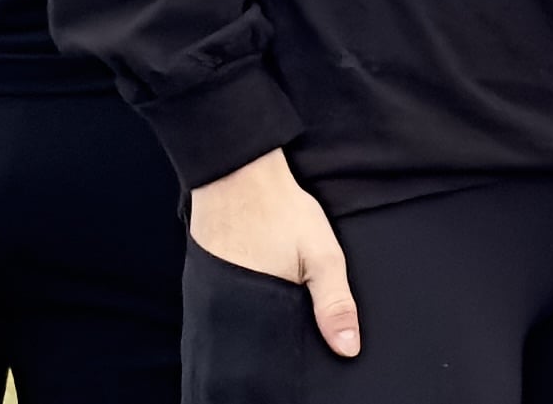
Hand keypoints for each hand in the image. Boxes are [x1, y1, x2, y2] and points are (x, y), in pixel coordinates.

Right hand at [190, 150, 360, 356]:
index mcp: (249, 316)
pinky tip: (251, 322)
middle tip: (281, 360)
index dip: (276, 374)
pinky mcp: (203, 286)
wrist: (237, 173)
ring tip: (269, 346)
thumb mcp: (321, 255)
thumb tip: (349, 349)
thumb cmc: (280, 212)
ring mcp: (206, 302)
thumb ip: (334, 303)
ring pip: (229, 339)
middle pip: (242, 356)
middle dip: (262, 364)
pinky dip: (236, 325)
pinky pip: (220, 318)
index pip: (260, 366)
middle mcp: (220, 316)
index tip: (291, 379)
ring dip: (247, 344)